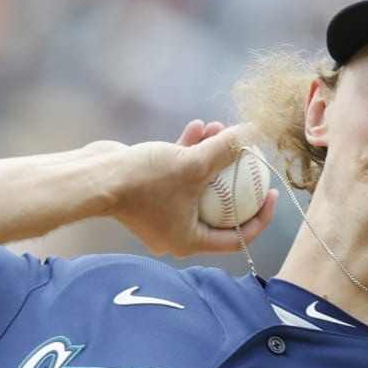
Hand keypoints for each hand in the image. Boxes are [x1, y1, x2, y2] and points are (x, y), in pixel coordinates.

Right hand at [101, 120, 278, 257]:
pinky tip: (198, 126)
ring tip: (221, 130)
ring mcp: (161, 212)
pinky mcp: (149, 191)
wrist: (95, 176)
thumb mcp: (194, 164)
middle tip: (253, 161)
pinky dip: (188, 153)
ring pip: (197, 185)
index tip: (273, 193)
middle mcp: (176, 231)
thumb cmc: (144, 180)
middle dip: (236, 179)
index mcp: (190, 241)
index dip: (261, 216)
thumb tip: (254, 133)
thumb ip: (226, 150)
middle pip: (220, 208)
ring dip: (211, 157)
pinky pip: (177, 174)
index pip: (238, 236)